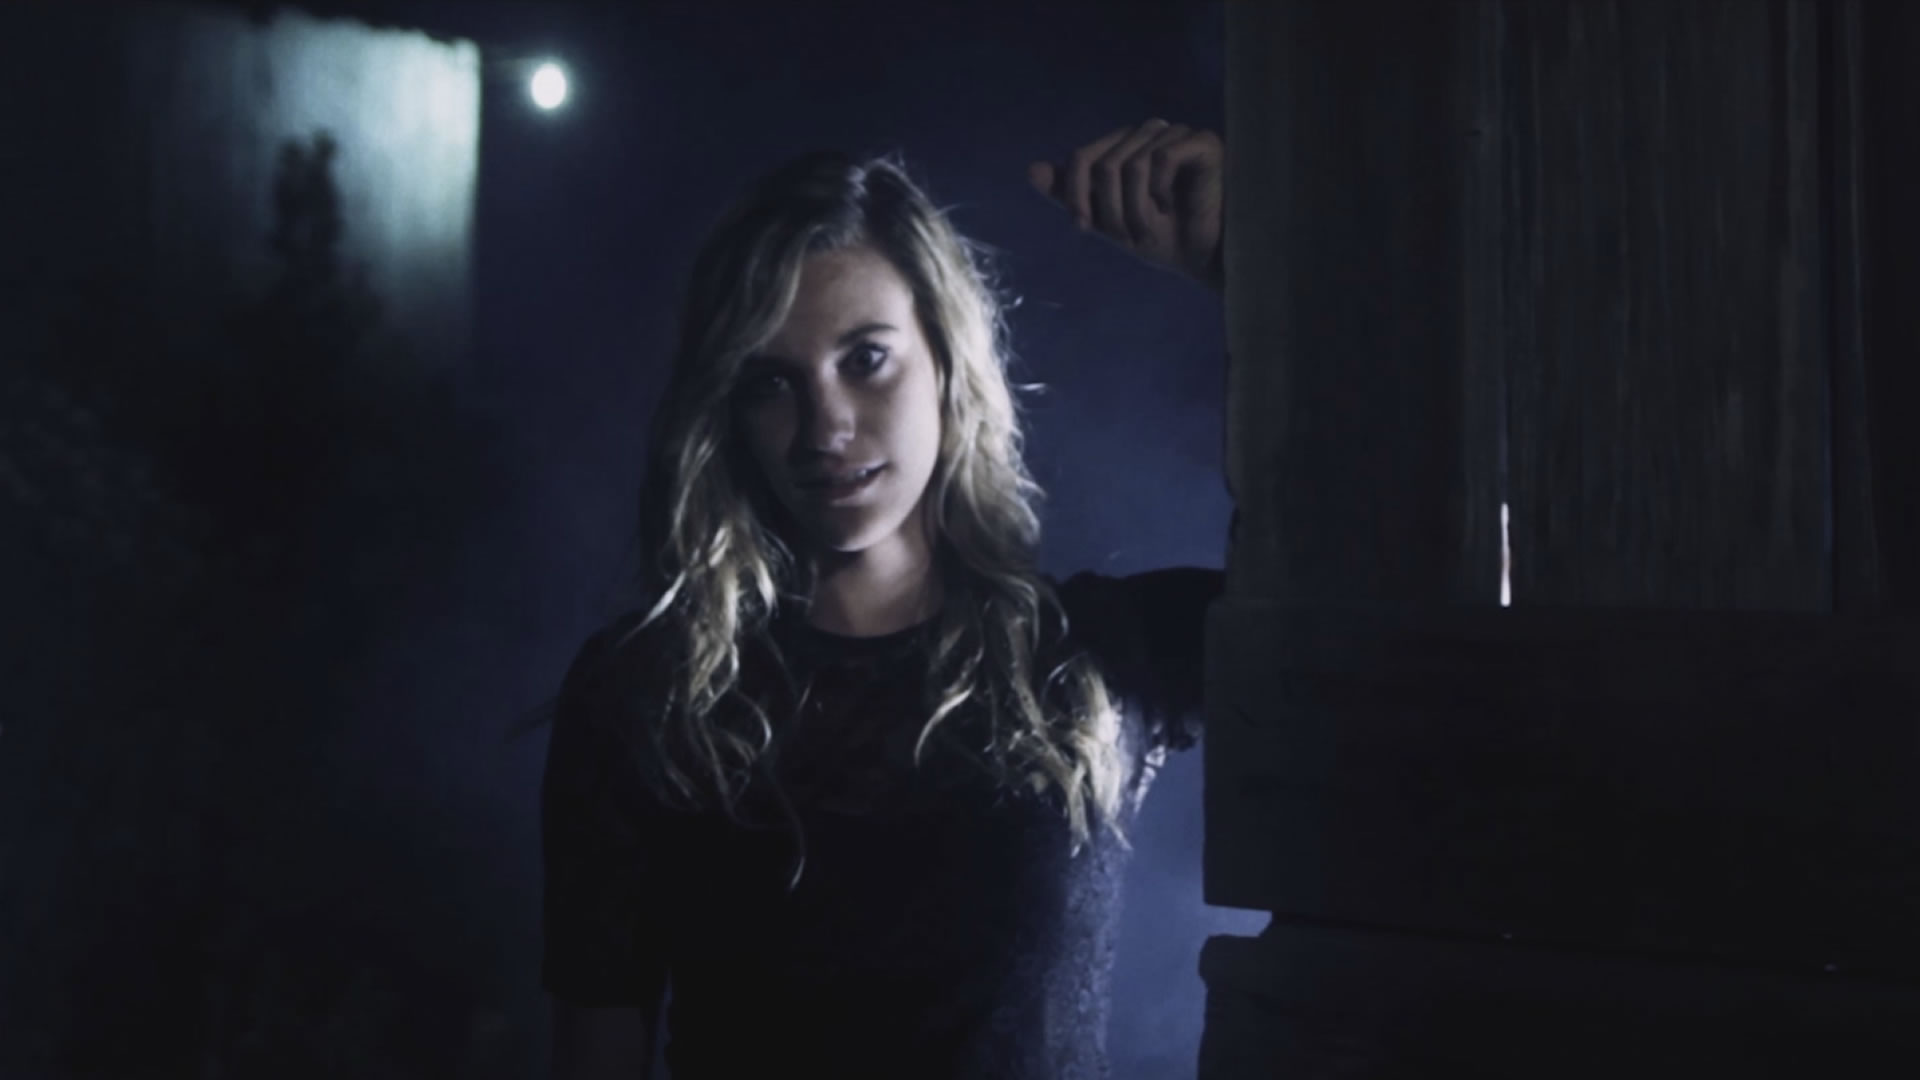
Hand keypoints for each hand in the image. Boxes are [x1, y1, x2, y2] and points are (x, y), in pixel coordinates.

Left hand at [1029, 119, 1223, 292]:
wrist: (1205, 260)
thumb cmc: (1162, 239)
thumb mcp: (1107, 221)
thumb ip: (1071, 195)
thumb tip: (1031, 170)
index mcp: (1123, 146)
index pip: (1081, 158)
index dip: (1074, 195)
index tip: (1082, 228)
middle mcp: (1147, 133)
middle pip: (1103, 163)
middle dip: (1109, 210)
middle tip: (1127, 238)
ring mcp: (1175, 134)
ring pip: (1129, 164)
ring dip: (1134, 210)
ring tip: (1148, 231)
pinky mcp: (1202, 142)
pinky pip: (1160, 158)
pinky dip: (1158, 192)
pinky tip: (1172, 208)